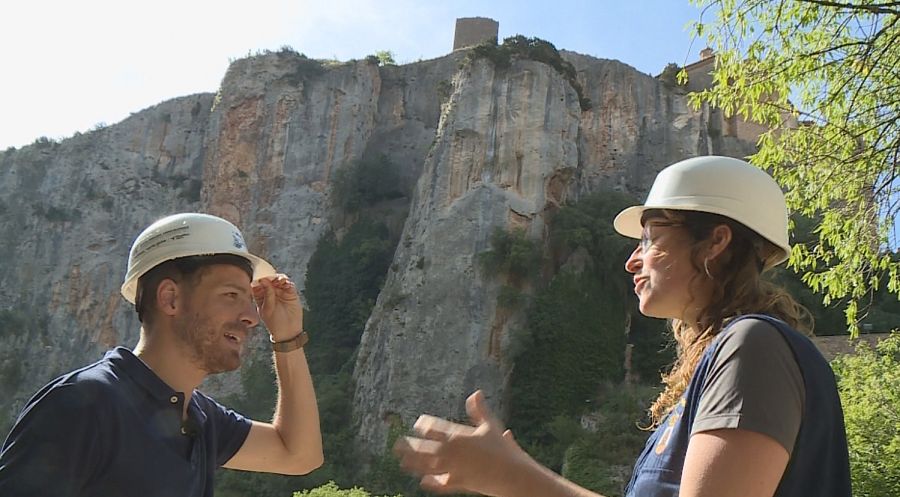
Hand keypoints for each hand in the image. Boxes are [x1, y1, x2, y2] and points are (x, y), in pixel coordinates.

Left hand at [252, 274, 302, 340]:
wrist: (288, 331)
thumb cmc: (274, 322)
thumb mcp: (267, 308)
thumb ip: (267, 294)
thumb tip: (264, 279)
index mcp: (261, 296)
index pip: (258, 284)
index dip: (259, 279)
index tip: (260, 278)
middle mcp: (270, 292)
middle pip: (269, 280)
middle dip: (270, 277)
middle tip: (271, 277)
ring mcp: (281, 292)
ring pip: (279, 280)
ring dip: (278, 278)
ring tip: (279, 280)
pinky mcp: (291, 293)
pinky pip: (289, 284)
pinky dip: (287, 282)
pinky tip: (285, 282)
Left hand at [393, 390, 525, 495]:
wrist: (512, 475)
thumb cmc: (503, 449)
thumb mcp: (491, 427)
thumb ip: (480, 410)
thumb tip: (476, 393)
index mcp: (457, 436)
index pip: (433, 428)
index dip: (423, 425)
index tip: (418, 424)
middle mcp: (451, 452)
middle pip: (423, 447)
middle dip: (409, 445)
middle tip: (396, 445)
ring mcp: (452, 469)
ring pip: (427, 466)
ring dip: (414, 464)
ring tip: (402, 463)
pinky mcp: (458, 484)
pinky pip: (441, 484)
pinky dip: (432, 483)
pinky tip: (423, 482)